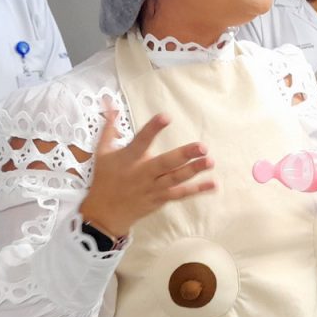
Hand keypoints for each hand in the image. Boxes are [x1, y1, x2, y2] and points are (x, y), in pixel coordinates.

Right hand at [78, 111, 215, 237]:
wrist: (104, 213)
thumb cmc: (105, 179)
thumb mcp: (103, 151)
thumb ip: (109, 126)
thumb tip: (109, 103)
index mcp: (128, 159)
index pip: (141, 141)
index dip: (152, 129)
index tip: (165, 117)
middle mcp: (142, 173)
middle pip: (165, 163)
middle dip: (184, 155)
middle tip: (202, 147)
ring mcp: (153, 188)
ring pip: (176, 179)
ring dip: (194, 170)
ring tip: (210, 161)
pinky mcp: (160, 198)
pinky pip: (181, 194)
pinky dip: (197, 190)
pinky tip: (213, 184)